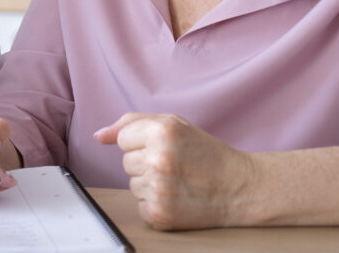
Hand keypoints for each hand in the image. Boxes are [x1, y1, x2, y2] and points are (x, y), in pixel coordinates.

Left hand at [94, 113, 254, 230]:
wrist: (239, 187)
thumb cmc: (205, 153)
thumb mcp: (173, 124)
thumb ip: (131, 123)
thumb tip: (98, 136)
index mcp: (161, 133)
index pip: (122, 139)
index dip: (143, 142)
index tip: (166, 147)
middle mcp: (158, 161)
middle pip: (126, 162)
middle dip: (146, 162)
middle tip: (176, 165)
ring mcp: (158, 191)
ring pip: (132, 184)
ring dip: (150, 184)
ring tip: (178, 181)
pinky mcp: (160, 215)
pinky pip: (139, 206)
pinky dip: (155, 204)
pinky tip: (177, 198)